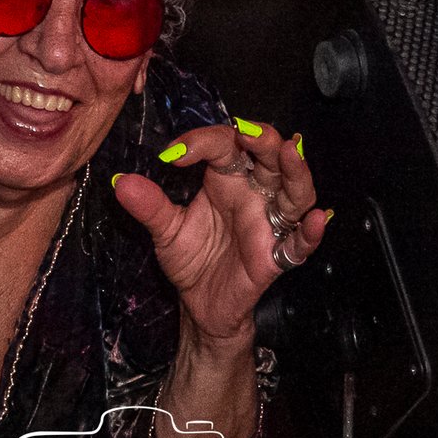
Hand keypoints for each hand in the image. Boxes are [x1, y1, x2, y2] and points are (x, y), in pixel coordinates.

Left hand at [113, 120, 329, 345]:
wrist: (200, 304)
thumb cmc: (192, 258)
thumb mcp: (166, 230)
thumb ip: (149, 206)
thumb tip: (121, 182)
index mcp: (227, 179)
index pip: (225, 146)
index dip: (203, 142)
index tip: (174, 153)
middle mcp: (254, 195)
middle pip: (270, 158)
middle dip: (264, 140)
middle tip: (248, 133)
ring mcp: (269, 224)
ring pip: (295, 192)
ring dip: (296, 172)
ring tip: (290, 154)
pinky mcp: (277, 257)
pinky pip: (301, 243)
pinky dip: (311, 232)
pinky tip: (317, 220)